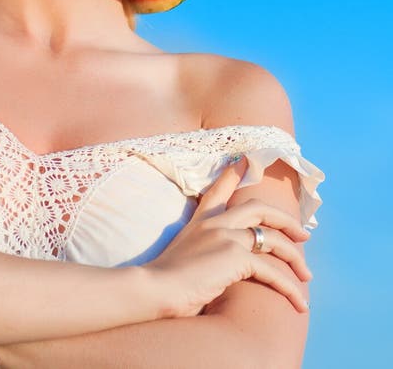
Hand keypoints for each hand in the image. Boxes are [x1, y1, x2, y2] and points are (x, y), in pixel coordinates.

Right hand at [147, 156, 310, 317]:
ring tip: (307, 275)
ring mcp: (225, 235)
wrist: (153, 289)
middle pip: (259, 210)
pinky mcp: (234, 256)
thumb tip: (219, 266)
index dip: (235, 173)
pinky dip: (289, 287)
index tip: (248, 158)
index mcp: (200, 221)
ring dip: (294, 258)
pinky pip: (271, 270)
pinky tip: (299, 302)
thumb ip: (203, 252)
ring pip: (272, 239)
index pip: (219, 189)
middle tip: (304, 234)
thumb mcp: (184, 257)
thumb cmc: (164, 283)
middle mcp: (214, 222)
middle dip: (286, 221)